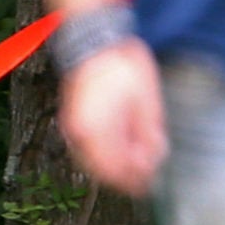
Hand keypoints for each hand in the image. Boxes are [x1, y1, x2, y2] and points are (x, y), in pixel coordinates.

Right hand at [61, 42, 167, 196]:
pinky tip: (118, 149)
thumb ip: (149, 135)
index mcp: (99, 130)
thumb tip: (153, 157)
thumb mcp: (146, 102)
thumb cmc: (123, 68)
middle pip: (103, 170)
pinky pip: (85, 149)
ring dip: (112, 167)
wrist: (96, 43)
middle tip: (145, 175)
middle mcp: (81, 133)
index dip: (135, 179)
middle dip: (124, 176)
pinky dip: (101, 155)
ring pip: (92, 162)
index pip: (117, 168)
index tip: (150, 181)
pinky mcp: (72, 120)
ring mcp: (73, 127)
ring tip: (134, 162)